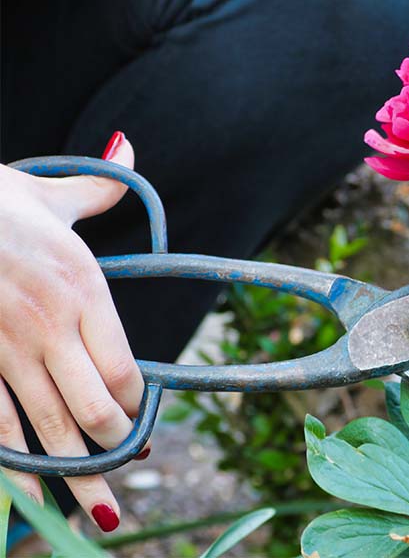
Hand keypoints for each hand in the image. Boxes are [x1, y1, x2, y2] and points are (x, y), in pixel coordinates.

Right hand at [0, 132, 146, 531]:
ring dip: (75, 478)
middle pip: (97, 411)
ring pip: (49, 430)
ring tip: (96, 514)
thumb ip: (97, 188)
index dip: (138, 404)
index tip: (140, 418)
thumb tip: (127, 148)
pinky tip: (28, 495)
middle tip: (123, 466)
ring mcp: (3, 349)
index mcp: (84, 287)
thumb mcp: (49, 194)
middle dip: (114, 449)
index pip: (126, 368)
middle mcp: (50, 326)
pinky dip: (12, 466)